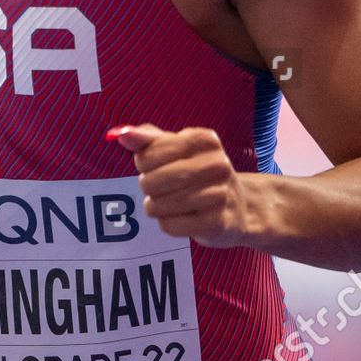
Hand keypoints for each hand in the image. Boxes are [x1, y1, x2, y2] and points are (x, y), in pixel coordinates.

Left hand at [108, 123, 255, 248]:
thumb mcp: (176, 149)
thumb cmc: (198, 173)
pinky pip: (169, 225)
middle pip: (151, 181)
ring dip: (157, 207)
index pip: (147, 154)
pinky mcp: (217, 223)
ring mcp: (220, 194)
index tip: (159, 166)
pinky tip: (184, 218)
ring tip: (172, 203)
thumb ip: (147, 140)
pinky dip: (168, 223)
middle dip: (149, 188)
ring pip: (159, 205)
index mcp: (204, 139)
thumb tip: (122, 134)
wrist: (238, 207)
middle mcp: (217, 164)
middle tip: (162, 189)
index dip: (144, 165)